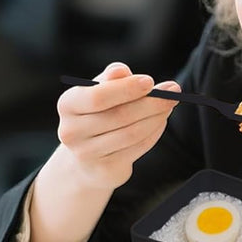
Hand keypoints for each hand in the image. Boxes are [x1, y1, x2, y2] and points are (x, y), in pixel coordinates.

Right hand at [55, 62, 179, 190]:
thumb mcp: (99, 92)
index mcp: (67, 105)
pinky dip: (153, 133)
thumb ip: (110, 80)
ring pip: (132, 133)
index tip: (151, 81)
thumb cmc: (96, 115)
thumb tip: (122, 71)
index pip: (97, 97)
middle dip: (151, 103)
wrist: (86, 159)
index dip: (126, 89)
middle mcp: (72, 132)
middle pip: (119, 116)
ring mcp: (87, 154)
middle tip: (173, 92)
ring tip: (168, 106)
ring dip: (156, 117)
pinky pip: (137, 148)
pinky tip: (160, 122)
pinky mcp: (106, 170)